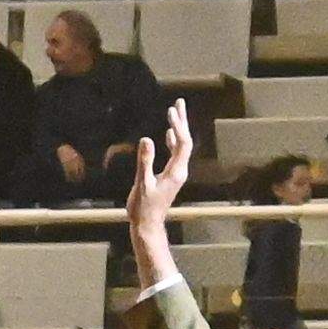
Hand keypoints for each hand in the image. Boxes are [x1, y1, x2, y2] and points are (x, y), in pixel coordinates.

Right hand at [119, 102, 197, 290]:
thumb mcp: (142, 184)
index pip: (182, 143)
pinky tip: (168, 134)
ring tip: (174, 113)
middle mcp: (180, 171)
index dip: (178, 126)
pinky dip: (172, 141)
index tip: (171, 111)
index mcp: (176, 171)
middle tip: (178, 103)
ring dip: (178, 129)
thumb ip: (144, 161)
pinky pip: (175, 153)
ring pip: (181, 146)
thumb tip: (147, 139)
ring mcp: (176, 173)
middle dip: (181, 122)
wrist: (148, 225)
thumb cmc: (143, 208)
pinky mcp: (170, 176)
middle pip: (185, 141)